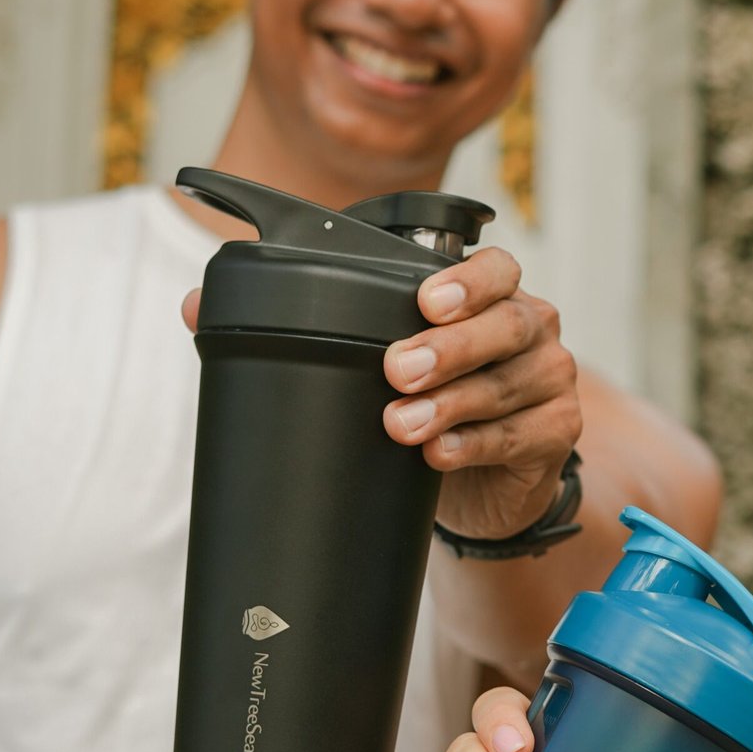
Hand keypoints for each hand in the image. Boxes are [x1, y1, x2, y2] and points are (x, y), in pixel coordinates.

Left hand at [184, 249, 578, 541]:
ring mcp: (550, 380)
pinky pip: (522, 435)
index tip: (424, 300)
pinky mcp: (557, 434)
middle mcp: (530, 328)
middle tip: (395, 371)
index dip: (466, 281)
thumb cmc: (422, 400)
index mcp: (491, 295)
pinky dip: (477, 445)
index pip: (495, 268)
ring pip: (510, 384)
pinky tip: (439, 455)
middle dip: (450, 347)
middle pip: (507, 324)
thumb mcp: (364, 358)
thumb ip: (288, 321)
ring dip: (455, 404)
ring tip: (401, 425)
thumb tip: (195, 305)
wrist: (472, 482)